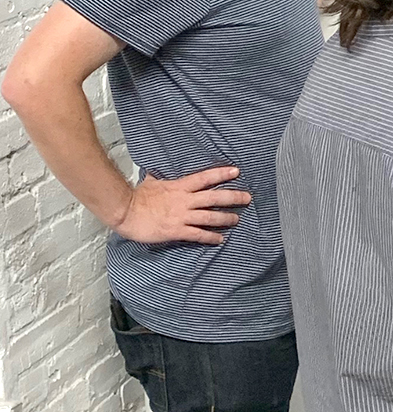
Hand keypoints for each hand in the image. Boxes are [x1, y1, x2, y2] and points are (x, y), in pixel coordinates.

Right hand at [111, 167, 250, 245]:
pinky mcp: (176, 230)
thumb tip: (156, 173)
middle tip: (247, 197)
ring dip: (226, 218)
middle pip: (214, 197)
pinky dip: (210, 237)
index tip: (236, 172)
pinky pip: (198, 234)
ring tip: (237, 219)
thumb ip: (159, 178)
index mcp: (179, 187)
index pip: (205, 178)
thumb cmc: (136, 197)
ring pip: (210, 216)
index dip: (221, 174)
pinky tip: (220, 239)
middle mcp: (184, 200)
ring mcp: (181, 216)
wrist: (125, 211)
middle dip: (233, 197)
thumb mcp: (150, 182)